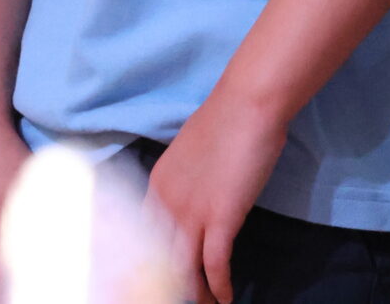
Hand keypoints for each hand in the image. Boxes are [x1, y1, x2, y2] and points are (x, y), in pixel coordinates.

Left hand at [146, 93, 287, 303]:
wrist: (247, 104)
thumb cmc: (224, 121)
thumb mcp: (189, 154)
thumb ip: (185, 181)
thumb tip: (193, 197)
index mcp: (156, 185)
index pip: (142, 237)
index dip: (148, 263)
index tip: (150, 279)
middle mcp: (165, 203)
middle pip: (159, 258)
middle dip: (167, 282)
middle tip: (176, 295)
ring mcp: (191, 213)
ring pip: (184, 268)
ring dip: (195, 291)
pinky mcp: (221, 219)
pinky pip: (216, 264)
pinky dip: (219, 286)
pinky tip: (226, 297)